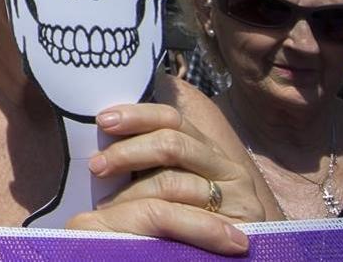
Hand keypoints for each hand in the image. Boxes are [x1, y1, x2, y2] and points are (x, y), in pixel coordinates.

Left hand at [66, 103, 263, 255]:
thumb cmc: (167, 227)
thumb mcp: (152, 187)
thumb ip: (139, 162)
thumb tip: (104, 129)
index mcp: (203, 149)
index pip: (170, 119)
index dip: (137, 116)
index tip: (103, 121)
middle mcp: (225, 165)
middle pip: (172, 143)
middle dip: (127, 152)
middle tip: (97, 167)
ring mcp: (238, 192)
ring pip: (175, 181)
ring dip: (134, 193)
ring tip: (106, 208)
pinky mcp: (245, 221)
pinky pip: (193, 215)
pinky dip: (163, 218)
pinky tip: (138, 226)